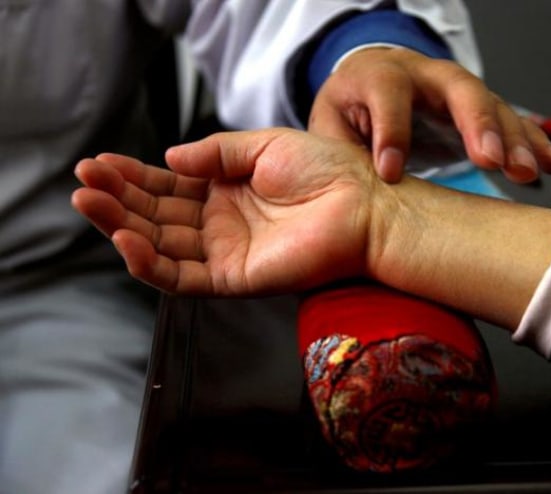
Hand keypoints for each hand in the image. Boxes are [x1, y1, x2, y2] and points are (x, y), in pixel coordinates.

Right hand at [71, 128, 376, 295]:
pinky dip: (152, 264)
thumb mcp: (263, 145)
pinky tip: (126, 242)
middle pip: (156, 215)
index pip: (167, 185)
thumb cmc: (325, 171)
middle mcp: (220, 223)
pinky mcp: (235, 279)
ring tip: (91, 204)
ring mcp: (225, 252)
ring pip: (161, 245)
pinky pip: (184, 277)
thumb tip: (169, 156)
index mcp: (226, 190)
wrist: (364, 203)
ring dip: (122, 227)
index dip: (132, 176)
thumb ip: (215, 152)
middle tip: (85, 183)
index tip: (99, 164)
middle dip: (118, 200)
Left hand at [308, 47, 550, 183]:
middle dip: (477, 124)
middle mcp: (424, 75)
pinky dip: (534, 141)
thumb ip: (336, 149)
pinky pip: (511, 120)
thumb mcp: (330, 125)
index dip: (391, 132)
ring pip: (492, 105)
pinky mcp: (478, 109)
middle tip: (490, 161)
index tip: (391, 173)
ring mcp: (456, 90)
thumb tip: (338, 183)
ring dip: (515, 139)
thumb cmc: (351, 109)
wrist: (373, 84)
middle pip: (457, 89)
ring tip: (529, 171)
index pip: (387, 95)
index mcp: (379, 76)